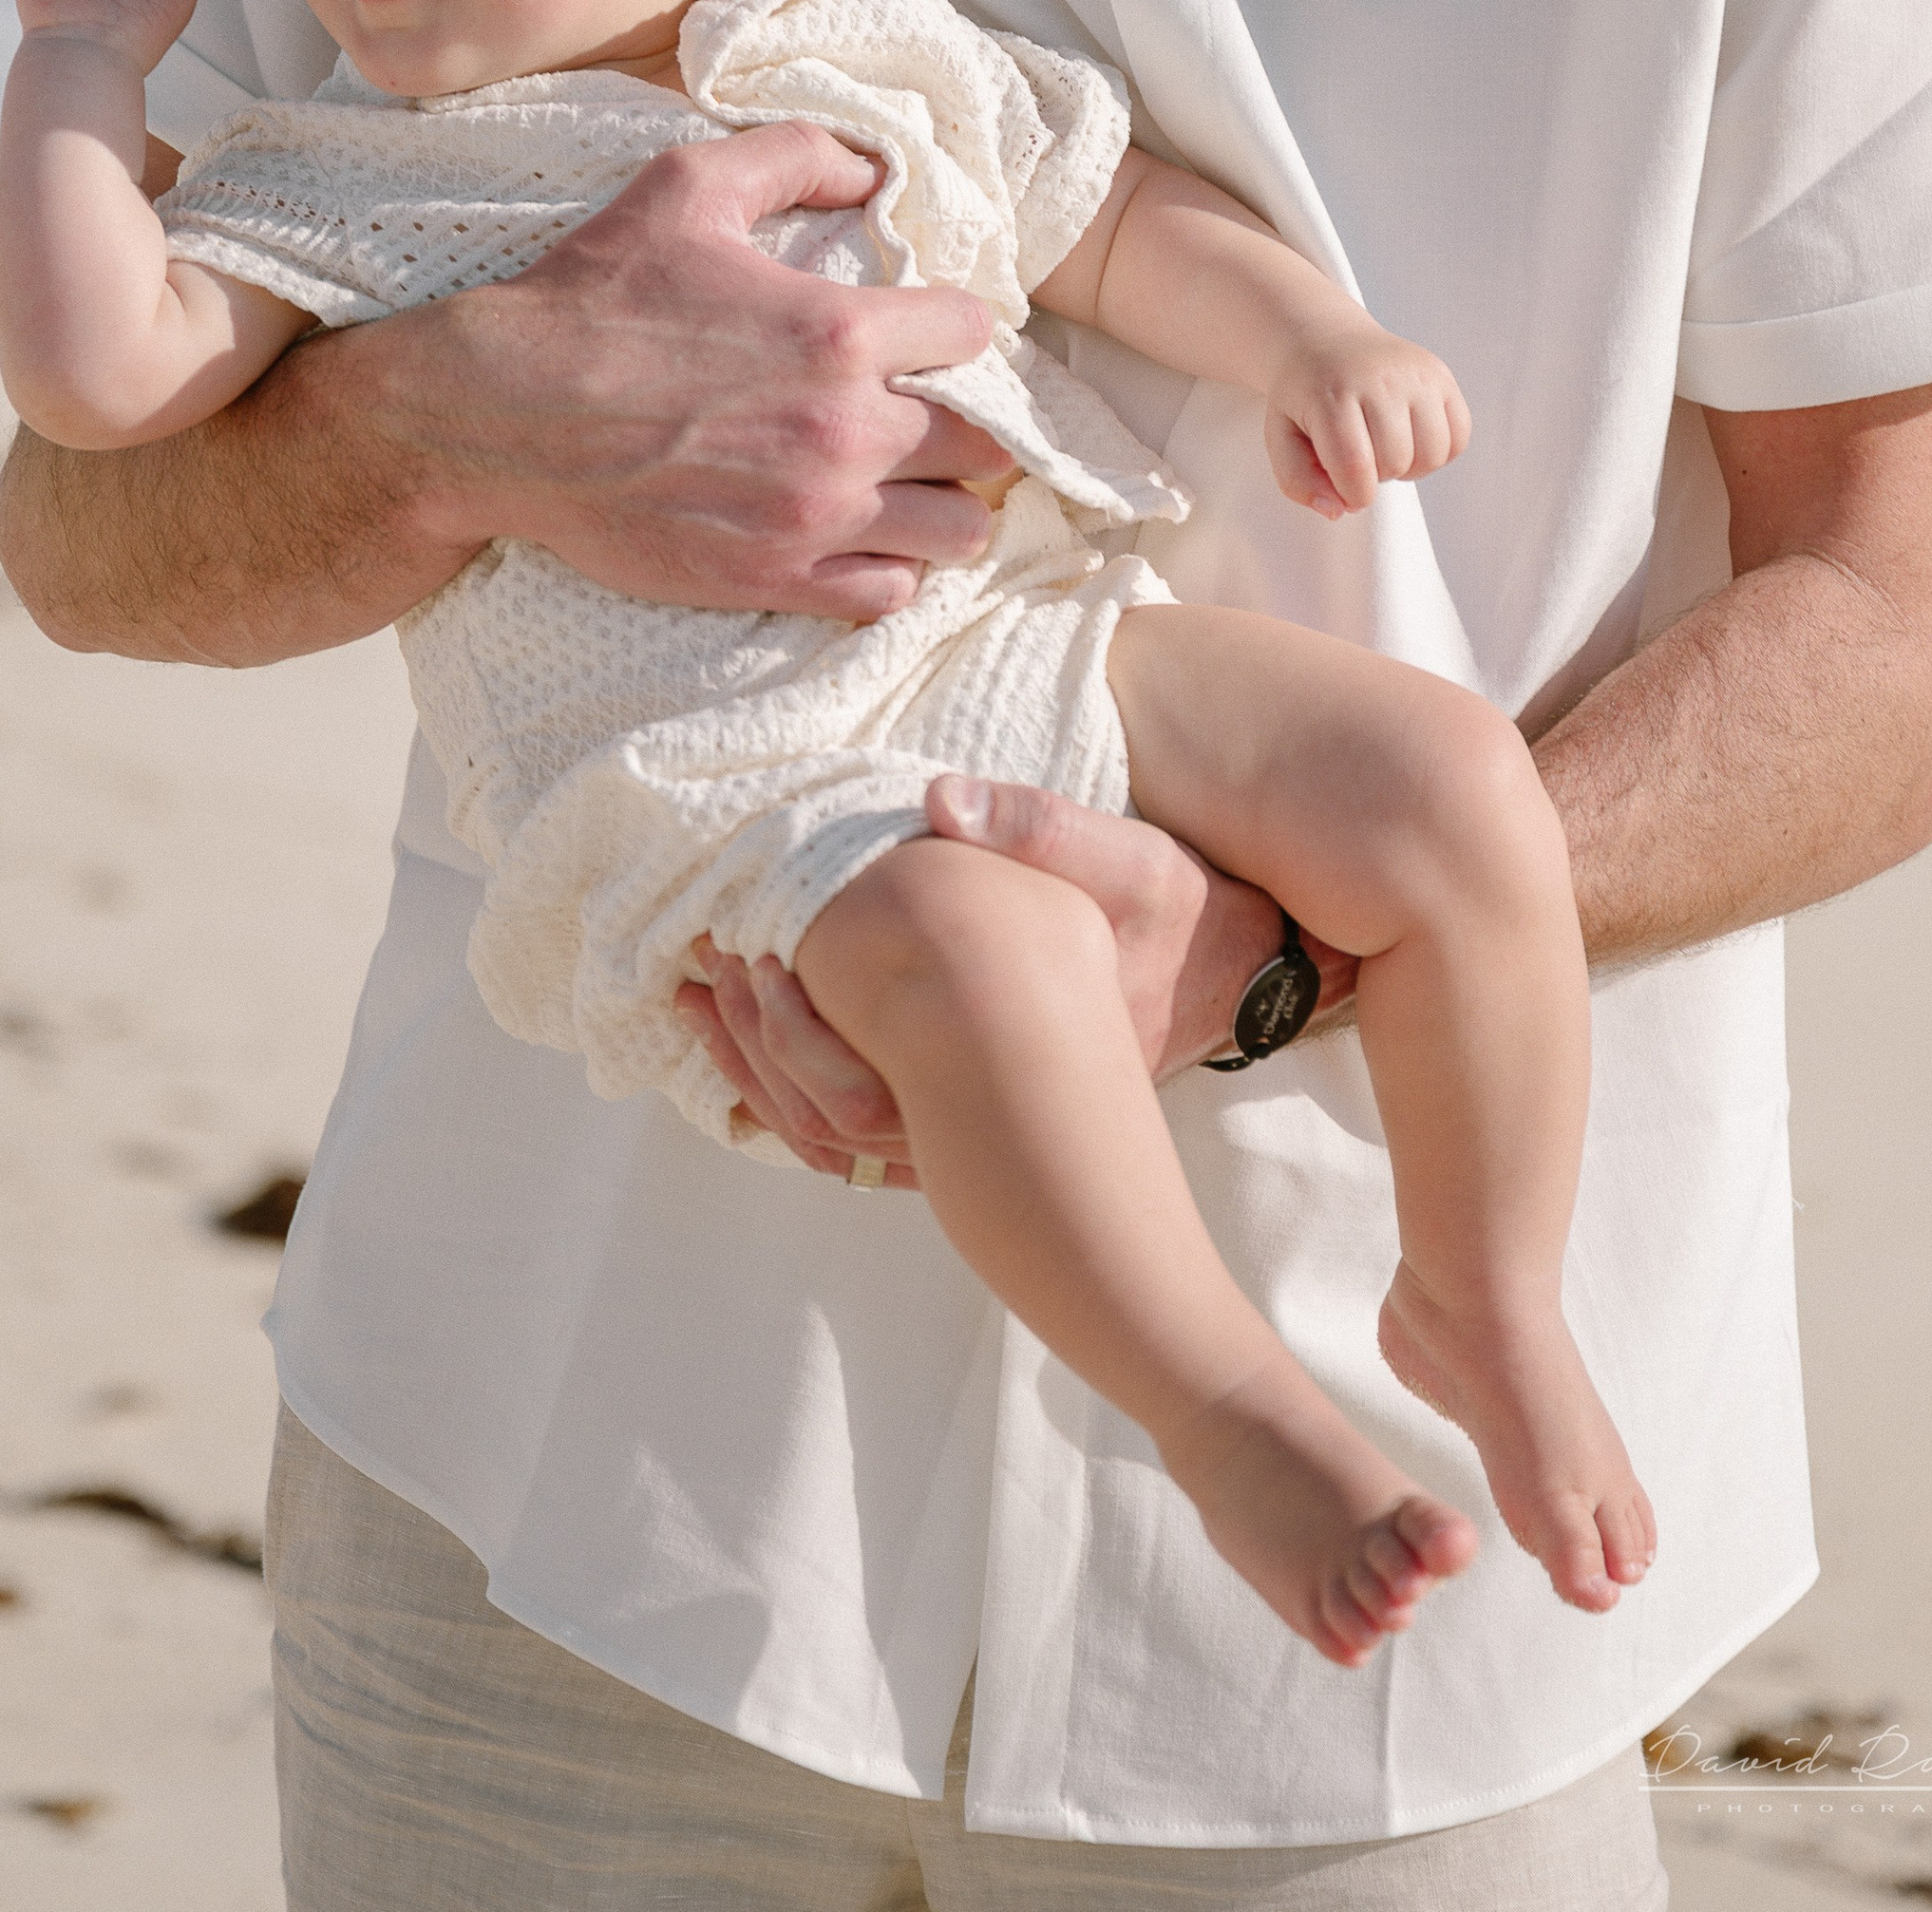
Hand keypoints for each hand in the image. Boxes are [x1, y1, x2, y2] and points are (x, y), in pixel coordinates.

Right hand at [378, 117, 1002, 618]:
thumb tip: (872, 168)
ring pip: (958, 527)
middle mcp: (844, 432)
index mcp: (839, 333)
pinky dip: (892, 565)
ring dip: (945, 498)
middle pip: (985, 441)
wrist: (495, 416)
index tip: (927, 330)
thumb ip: (794, 155)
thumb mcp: (685, 185)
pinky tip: (860, 533)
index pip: (974, 331)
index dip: (955, 324)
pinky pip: (892, 592)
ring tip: (906, 478)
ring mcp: (814, 518)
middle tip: (924, 407)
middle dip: (964, 417)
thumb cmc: (589, 297)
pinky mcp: (775, 580)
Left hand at [680, 776, 1359, 1177]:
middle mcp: (992, 1102)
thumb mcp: (1135, 864)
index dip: (782, 1011)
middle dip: (748, 1040)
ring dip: (761, 1067)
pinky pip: (869, 1136)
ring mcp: (988, 1122)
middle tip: (687, 974)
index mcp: (1008, 1041)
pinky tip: (760, 1040)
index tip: (728, 943)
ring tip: (702, 999)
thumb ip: (1041, 826)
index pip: (867, 1059)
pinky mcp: (987, 1116)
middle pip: (830, 1112)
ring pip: (839, 1135)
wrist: (1243, 978)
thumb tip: (938, 794)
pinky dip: (801, 1089)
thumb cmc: (1189, 920)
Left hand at [1266, 326, 1470, 516]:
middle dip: (1376, 476)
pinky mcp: (1441, 375)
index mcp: (1331, 393)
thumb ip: (1298, 482)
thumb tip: (1339, 511)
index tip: (1343, 486)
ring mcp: (1415, 373)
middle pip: (1395, 463)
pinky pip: (1459, 437)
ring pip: (1432, 455)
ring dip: (1409, 466)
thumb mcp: (1280, 437)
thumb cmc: (1304, 396)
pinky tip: (1410, 437)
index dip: (1353, 495)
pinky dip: (1438, 451)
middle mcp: (1378, 378)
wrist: (1327, 340)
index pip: (1355, 468)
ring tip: (1385, 448)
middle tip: (1359, 454)